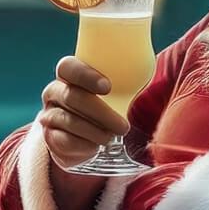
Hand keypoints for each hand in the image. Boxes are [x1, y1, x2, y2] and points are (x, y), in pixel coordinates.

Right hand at [38, 56, 130, 170]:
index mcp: (68, 73)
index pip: (68, 67)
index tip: (108, 87)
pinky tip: (96, 146)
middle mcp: (54, 91)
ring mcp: (49, 115)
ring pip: (69, 121)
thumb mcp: (119, 87)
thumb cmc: (107, 103)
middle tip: (123, 126)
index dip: (86, 75)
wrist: (84, 135)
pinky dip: (84, 145)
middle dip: (101, 112)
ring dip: (95, 131)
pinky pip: (64, 141)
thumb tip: (159, 63)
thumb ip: (131, 75)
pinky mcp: (50, 137)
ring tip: (113, 137)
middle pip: (72, 97)